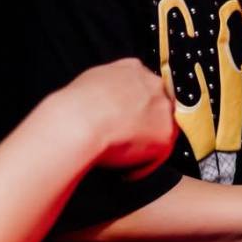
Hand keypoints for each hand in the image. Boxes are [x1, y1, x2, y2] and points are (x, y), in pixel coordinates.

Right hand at [52, 58, 179, 176]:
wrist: (79, 123)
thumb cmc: (76, 105)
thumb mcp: (91, 80)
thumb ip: (108, 86)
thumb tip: (106, 100)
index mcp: (134, 69)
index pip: (144, 88)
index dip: (134, 108)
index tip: (124, 121)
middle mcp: (154, 86)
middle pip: (157, 107)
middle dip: (144, 124)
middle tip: (126, 141)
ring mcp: (163, 110)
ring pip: (161, 130)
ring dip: (145, 145)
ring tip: (123, 159)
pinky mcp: (165, 135)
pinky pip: (159, 155)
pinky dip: (143, 166)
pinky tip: (125, 172)